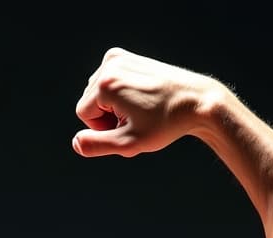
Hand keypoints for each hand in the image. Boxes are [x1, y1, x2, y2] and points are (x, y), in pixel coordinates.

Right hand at [73, 47, 218, 157]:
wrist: (196, 101)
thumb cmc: (166, 123)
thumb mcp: (129, 143)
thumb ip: (97, 145)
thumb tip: (75, 143)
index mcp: (106, 84)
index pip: (83, 114)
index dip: (102, 128)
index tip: (127, 129)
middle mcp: (110, 65)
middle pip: (90, 101)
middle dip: (108, 116)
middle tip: (136, 121)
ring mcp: (119, 57)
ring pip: (99, 92)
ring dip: (114, 105)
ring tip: (140, 110)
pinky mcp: (128, 57)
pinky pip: (109, 81)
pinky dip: (120, 92)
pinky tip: (140, 98)